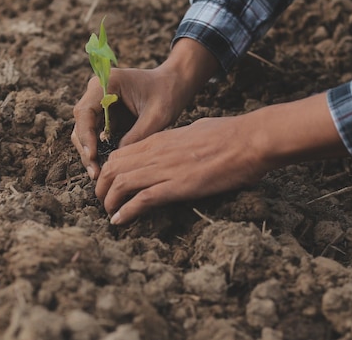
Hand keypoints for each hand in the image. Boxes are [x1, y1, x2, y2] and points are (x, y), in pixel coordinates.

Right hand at [72, 39, 218, 179]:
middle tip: (95, 173)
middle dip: (86, 149)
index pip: (85, 111)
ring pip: (85, 131)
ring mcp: (99, 103)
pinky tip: (104, 167)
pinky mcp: (105, 115)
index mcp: (107, 82)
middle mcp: (97, 91)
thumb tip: (116, 159)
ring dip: (90, 152)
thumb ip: (137, 136)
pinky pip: (96, 135)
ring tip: (97, 174)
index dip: (86, 135)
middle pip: (81, 123)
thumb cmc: (168, 94)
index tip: (93, 156)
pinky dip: (99, 150)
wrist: (174, 84)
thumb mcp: (156, 116)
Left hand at [96, 93, 347, 224]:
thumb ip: (178, 140)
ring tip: (109, 214)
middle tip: (102, 201)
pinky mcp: (177, 186)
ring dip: (110, 201)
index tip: (109, 184)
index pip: (120, 154)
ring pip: (121, 184)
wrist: (249, 140)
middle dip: (102, 187)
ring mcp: (165, 169)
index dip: (109, 170)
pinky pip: (142, 200)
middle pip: (113, 168)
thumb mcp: (194, 131)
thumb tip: (175, 146)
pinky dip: (126, 212)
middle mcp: (155, 152)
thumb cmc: (228, 134)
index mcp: (159, 139)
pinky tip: (119, 221)